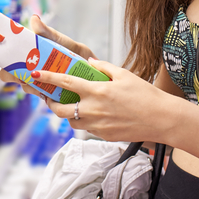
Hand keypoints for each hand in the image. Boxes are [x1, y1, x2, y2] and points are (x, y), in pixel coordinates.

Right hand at [0, 14, 96, 92]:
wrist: (100, 81)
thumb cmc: (83, 60)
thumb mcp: (69, 45)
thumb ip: (51, 35)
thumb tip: (34, 19)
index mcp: (32, 50)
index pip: (5, 47)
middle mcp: (30, 66)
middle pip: (5, 68)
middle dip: (4, 69)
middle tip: (14, 70)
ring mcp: (35, 81)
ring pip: (16, 81)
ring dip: (21, 80)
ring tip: (35, 77)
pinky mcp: (44, 95)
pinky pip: (32, 93)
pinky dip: (35, 89)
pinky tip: (45, 87)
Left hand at [33, 58, 181, 143]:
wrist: (161, 119)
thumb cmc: (145, 94)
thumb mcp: (124, 75)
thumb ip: (103, 68)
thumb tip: (89, 63)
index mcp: (97, 91)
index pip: (65, 82)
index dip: (48, 78)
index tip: (36, 74)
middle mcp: (93, 110)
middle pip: (60, 109)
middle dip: (51, 103)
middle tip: (50, 97)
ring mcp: (97, 125)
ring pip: (72, 122)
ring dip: (68, 113)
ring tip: (72, 105)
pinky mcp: (103, 136)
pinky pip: (86, 129)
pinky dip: (84, 121)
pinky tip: (91, 114)